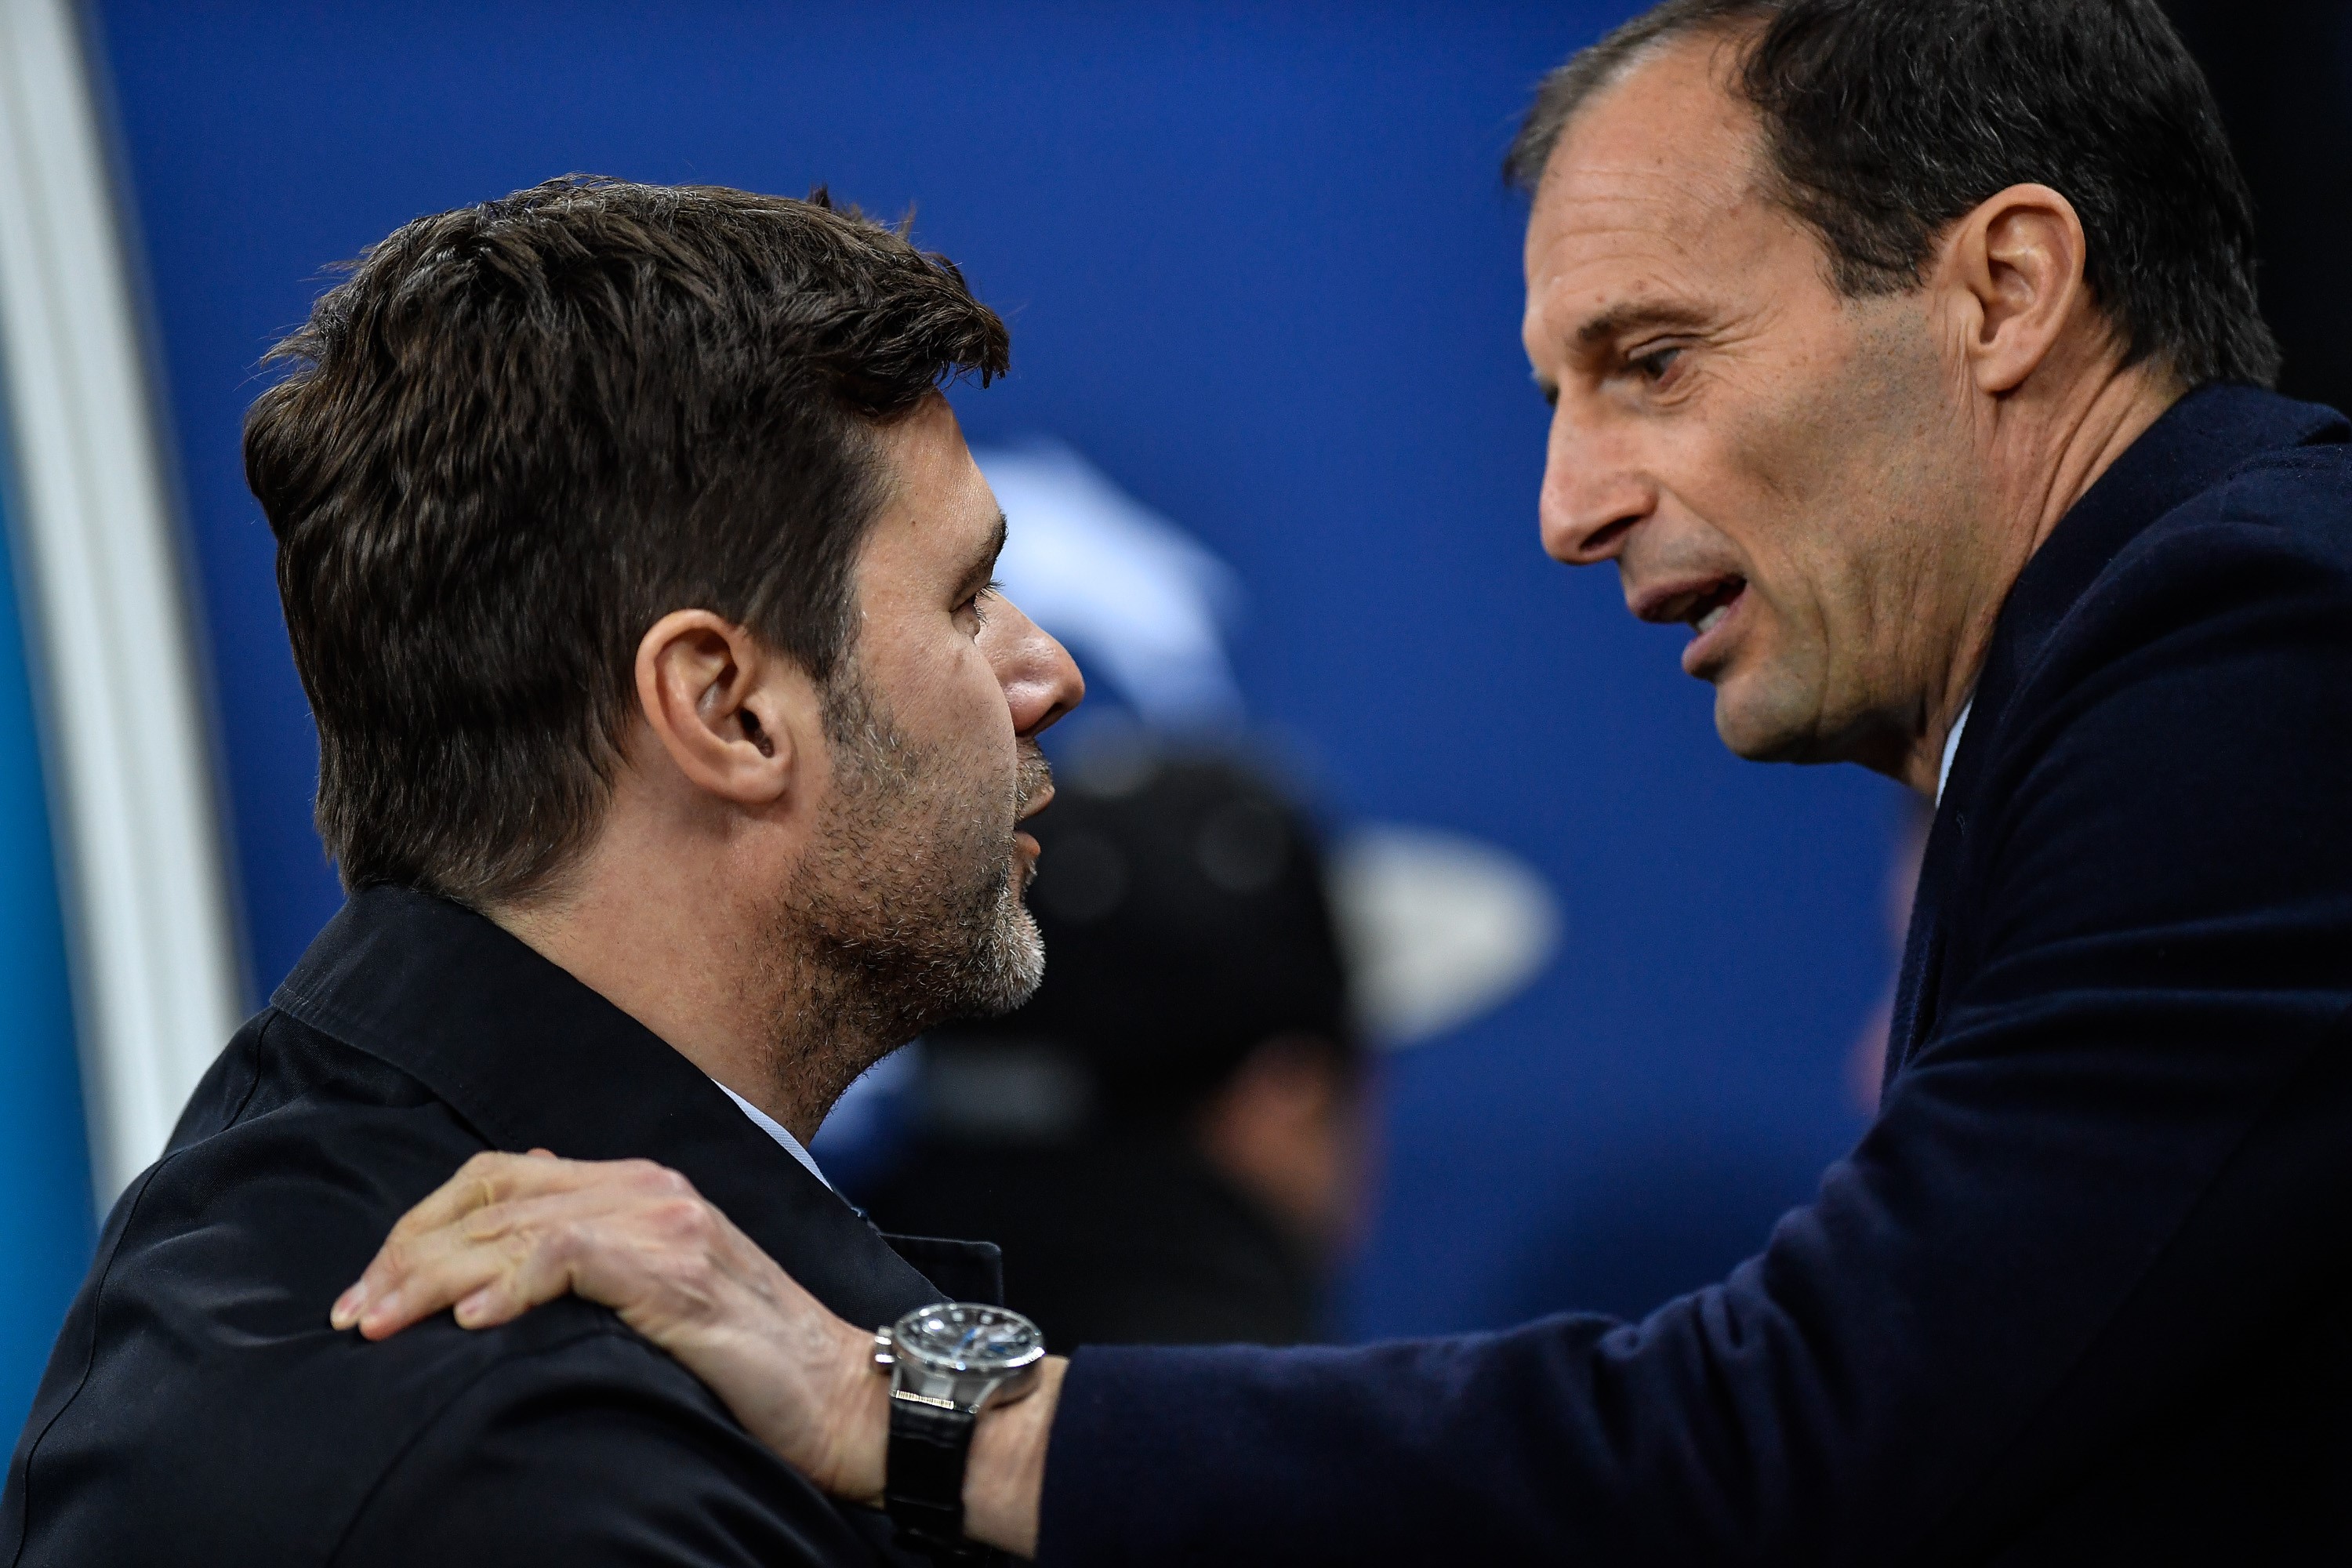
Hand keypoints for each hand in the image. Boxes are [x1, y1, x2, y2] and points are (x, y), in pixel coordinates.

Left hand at [330, 1150, 1056, 1553]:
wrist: (850, 1400)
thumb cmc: (755, 1369)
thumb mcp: (663, 1302)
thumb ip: (597, 1268)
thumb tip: (504, 1269)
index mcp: (643, 1188)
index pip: (505, 1176)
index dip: (425, 1225)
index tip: (374, 1289)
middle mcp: (651, 1190)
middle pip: (494, 1191)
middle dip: (408, 1249)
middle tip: (356, 1312)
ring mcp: (668, 1226)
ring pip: (517, 1221)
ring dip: (433, 1272)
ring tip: (381, 1322)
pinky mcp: (680, 1273)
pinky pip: (570, 1257)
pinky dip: (508, 1283)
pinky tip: (468, 1322)